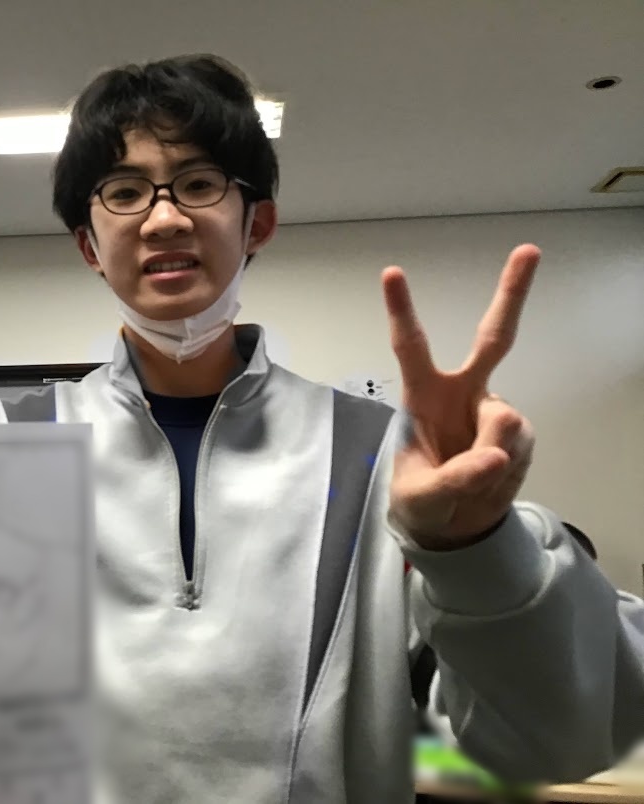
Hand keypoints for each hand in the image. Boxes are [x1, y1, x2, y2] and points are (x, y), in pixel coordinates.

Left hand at [382, 244, 539, 548]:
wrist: (451, 529)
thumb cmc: (421, 502)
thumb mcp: (422, 499)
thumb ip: (454, 480)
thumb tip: (497, 457)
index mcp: (423, 397)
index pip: (411, 348)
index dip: (402, 311)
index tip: (392, 272)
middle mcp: (462, 393)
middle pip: (493, 338)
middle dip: (512, 294)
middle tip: (529, 250)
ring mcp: (493, 411)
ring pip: (505, 422)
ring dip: (490, 457)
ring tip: (467, 480)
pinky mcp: (519, 434)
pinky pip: (520, 447)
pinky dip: (505, 471)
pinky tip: (489, 479)